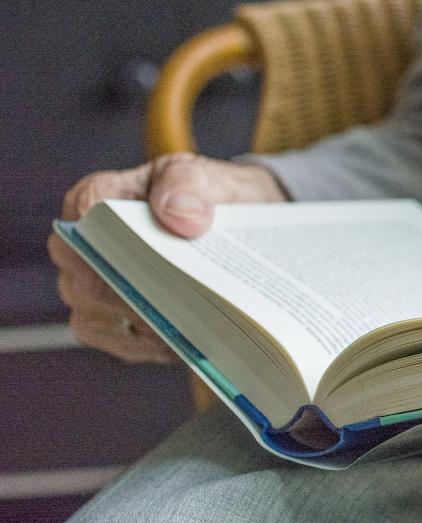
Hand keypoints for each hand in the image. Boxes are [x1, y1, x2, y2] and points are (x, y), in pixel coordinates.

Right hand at [46, 153, 286, 362]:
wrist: (235, 223)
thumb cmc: (209, 196)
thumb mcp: (208, 177)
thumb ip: (190, 185)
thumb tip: (179, 216)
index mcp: (102, 197)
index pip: (85, 214)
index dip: (110, 237)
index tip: (149, 254)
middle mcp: (86, 244)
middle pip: (84, 276)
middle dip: (126, 291)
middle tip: (173, 301)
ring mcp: (95, 285)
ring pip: (92, 314)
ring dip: (136, 324)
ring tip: (182, 327)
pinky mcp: (114, 318)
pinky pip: (114, 341)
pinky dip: (146, 345)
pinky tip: (181, 343)